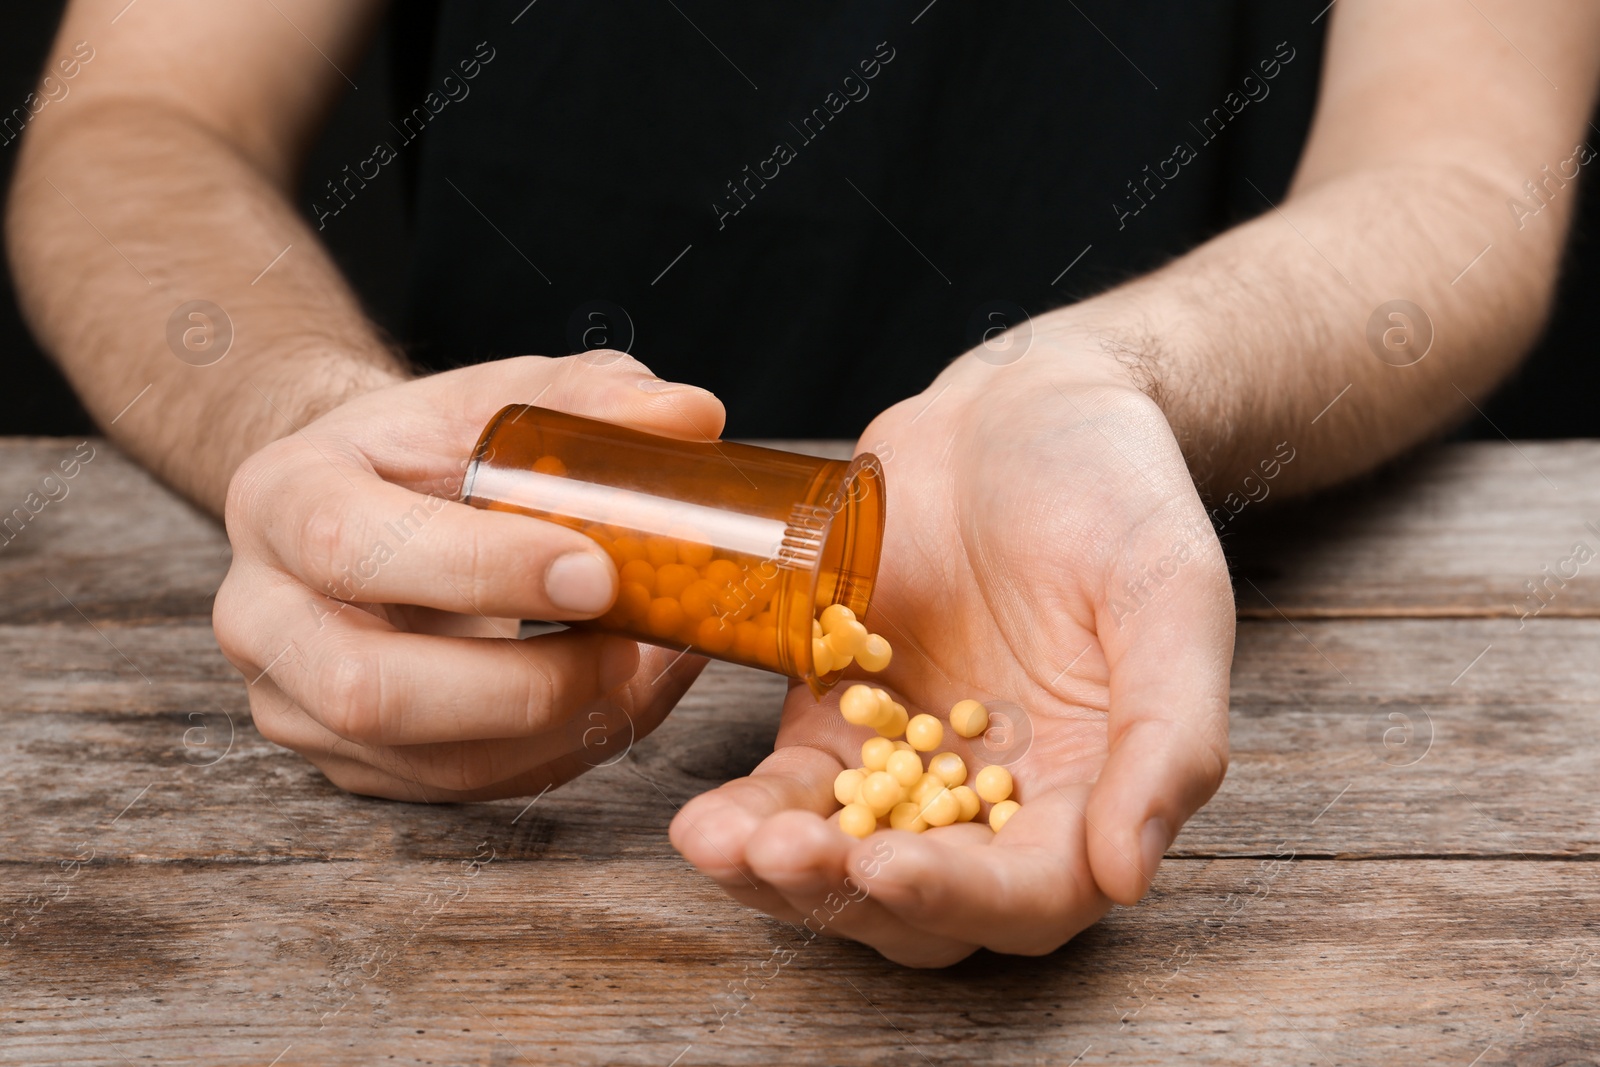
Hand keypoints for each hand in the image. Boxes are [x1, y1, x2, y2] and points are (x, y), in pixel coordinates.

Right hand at [214, 354, 723, 799]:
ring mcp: (297, 703)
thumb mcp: (494, 396)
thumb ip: (588, 398)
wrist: (367, 501)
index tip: (597, 571)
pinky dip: (558, 752)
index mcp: (282, 498)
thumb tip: (694, 418)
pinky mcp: (352, 763)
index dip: (478, 568)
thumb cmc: (431, 448)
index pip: (348, 545)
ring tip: (638, 669)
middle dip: (521, 684)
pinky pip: (462, 788)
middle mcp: (262, 614)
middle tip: (629, 647)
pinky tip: (616, 700)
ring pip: (425, 761)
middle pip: (367, 688)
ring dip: (555, 730)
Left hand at [670, 326, 1233, 965]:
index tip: (886, 868)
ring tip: (719, 846)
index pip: (1031, 894)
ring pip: (842, 863)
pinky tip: (703, 818)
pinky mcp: (837, 719)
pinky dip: (749, 812)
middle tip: (781, 859)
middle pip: (922, 906)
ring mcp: (910, 765)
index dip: (961, 897)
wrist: (1024, 410)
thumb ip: (1167, 736)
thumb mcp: (1171, 598)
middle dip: (846, 897)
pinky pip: (790, 789)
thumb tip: (1127, 875)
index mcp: (1090, 794)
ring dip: (780, 873)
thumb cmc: (1118, 496)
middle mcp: (997, 803)